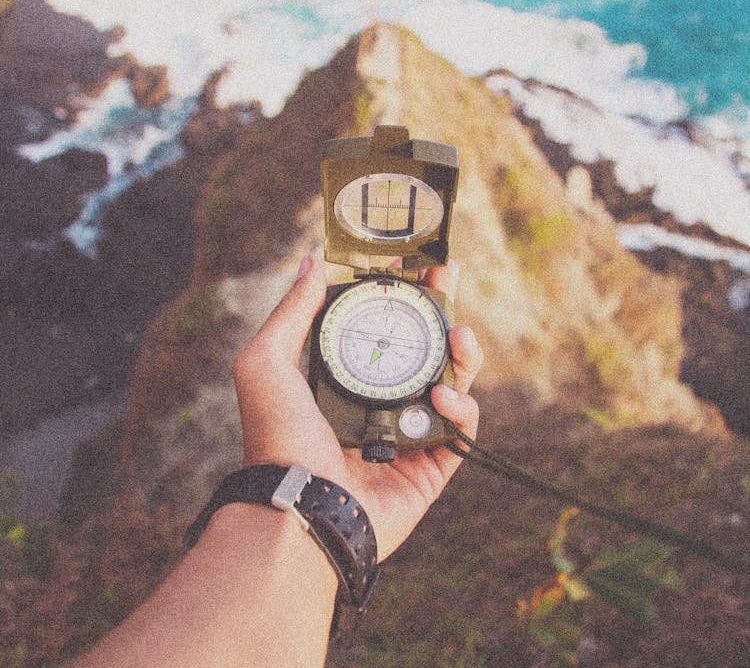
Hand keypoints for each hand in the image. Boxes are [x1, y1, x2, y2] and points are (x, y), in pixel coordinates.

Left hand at [232, 256, 481, 559]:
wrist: (298, 508)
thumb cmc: (275, 436)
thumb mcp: (267, 362)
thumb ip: (292, 312)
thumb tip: (314, 263)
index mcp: (341, 378)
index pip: (378, 324)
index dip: (397, 291)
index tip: (410, 260)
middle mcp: (376, 403)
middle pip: (422, 346)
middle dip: (440, 308)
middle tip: (450, 274)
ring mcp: (405, 437)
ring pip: (451, 383)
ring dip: (463, 353)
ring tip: (461, 333)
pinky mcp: (429, 471)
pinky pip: (461, 432)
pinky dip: (462, 409)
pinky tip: (443, 397)